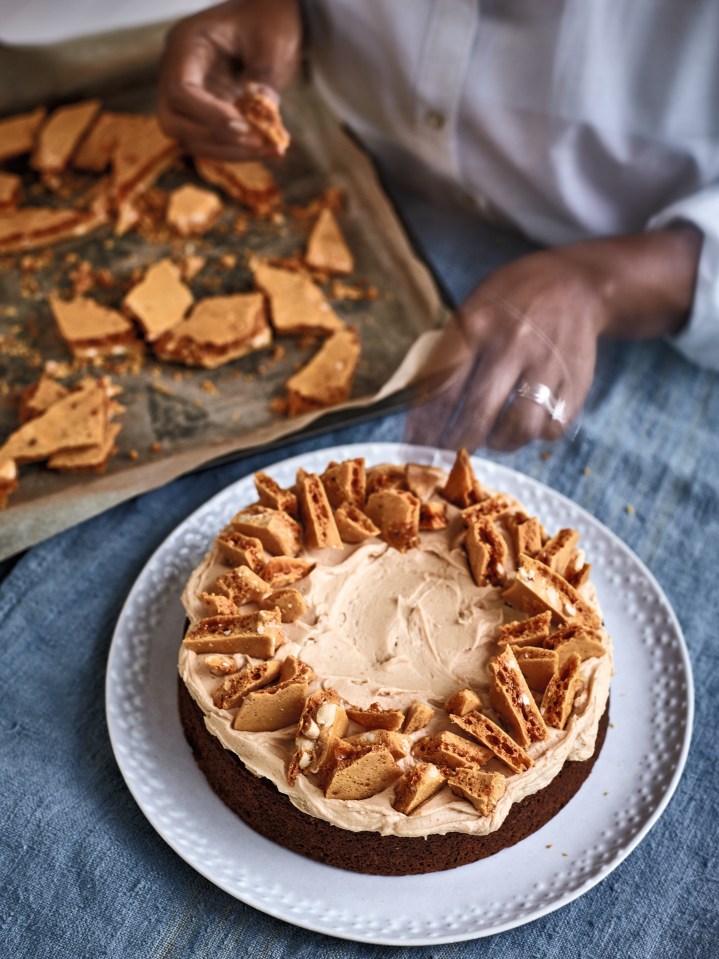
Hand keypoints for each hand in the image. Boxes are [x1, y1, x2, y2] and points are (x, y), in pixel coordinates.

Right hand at [158, 0, 301, 159]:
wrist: (268, 20)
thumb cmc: (267, 20)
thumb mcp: (271, 41)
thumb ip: (264, 74)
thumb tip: (262, 113)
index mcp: (187, 44)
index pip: (181, 90)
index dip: (210, 115)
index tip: (246, 129)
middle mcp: (177, 72)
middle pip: (174, 121)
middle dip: (217, 140)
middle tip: (259, 145)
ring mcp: (188, 96)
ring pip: (191, 138)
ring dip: (229, 151)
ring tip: (270, 149)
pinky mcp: (204, 113)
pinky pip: (210, 140)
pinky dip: (236, 149)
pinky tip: (266, 148)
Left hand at [405, 226, 700, 451]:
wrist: (575, 284)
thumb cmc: (509, 303)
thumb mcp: (472, 310)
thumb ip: (448, 355)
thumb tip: (418, 411)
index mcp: (478, 325)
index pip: (444, 386)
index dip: (426, 424)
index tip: (416, 446)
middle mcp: (514, 343)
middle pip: (479, 412)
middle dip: (458, 443)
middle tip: (450, 454)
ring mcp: (549, 363)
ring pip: (520, 427)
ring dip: (500, 443)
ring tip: (493, 438)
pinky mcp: (577, 381)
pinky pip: (553, 427)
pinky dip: (536, 435)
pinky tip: (527, 424)